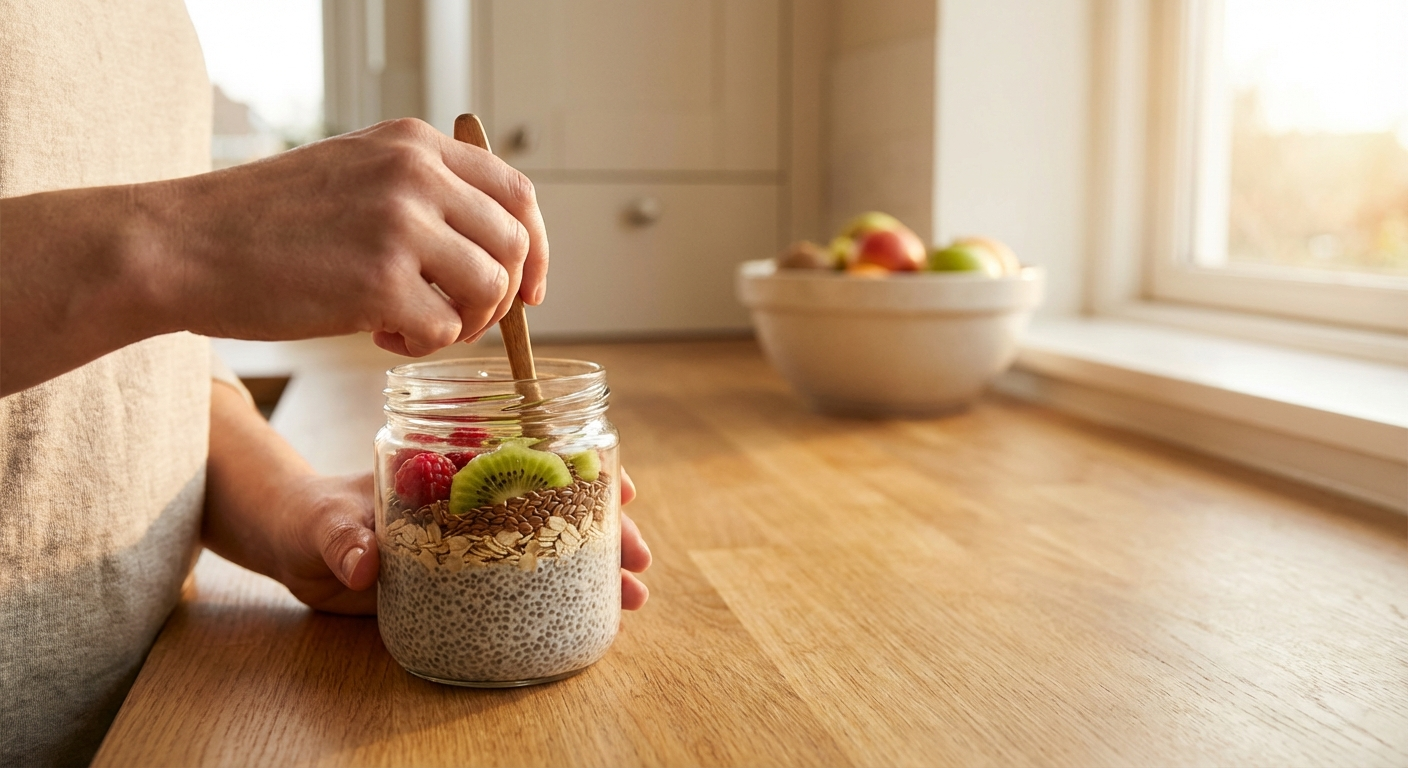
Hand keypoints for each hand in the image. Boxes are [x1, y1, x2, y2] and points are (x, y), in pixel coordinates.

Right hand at [154, 118, 548, 355]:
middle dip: (500, 298)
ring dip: (462, 324)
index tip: (530, 292)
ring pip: (489, 289)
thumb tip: (493, 250)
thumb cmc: (263, 222)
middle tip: (457, 321)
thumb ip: (421, 192)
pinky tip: (376, 332)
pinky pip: (443, 329)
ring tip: (409, 324)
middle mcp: (416, 174)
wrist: (182, 244)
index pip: (517, 193)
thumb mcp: (354, 173)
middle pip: (513, 245)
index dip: (535, 248)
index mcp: (414, 143)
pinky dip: (420, 344)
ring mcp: (401, 225)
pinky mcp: (380, 281)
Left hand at [277, 468, 651, 614]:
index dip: (579, 470)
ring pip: (545, 547)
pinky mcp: (464, 582)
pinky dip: (556, 597)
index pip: (530, 459)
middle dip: (602, 529)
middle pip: (553, 507)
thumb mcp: (326, 521)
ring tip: (631, 597)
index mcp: (452, 468)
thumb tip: (365, 562)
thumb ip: (344, 539)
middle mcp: (474, 502)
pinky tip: (593, 614)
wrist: (295, 546)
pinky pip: (519, 588)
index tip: (621, 484)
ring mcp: (473, 543)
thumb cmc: (312, 514)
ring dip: (592, 567)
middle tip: (638, 559)